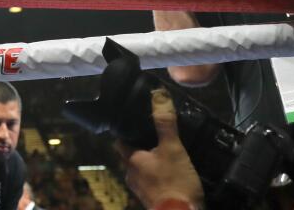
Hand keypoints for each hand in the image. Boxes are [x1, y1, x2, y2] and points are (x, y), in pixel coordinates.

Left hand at [119, 88, 203, 209]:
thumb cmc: (174, 182)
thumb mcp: (172, 148)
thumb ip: (165, 122)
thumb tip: (158, 94)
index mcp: (131, 160)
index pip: (120, 141)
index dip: (126, 131)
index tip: (135, 122)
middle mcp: (132, 175)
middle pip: (132, 155)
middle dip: (142, 146)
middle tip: (155, 136)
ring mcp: (141, 190)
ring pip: (142, 170)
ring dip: (151, 162)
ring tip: (166, 153)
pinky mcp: (153, 200)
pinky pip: (153, 183)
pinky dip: (159, 176)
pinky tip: (173, 173)